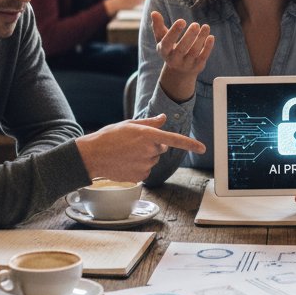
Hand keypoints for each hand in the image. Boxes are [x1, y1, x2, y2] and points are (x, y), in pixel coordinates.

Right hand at [77, 114, 205, 180]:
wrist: (92, 156)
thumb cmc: (109, 137)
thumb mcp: (130, 124)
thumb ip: (150, 122)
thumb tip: (164, 118)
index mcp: (148, 135)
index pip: (174, 140)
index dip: (190, 144)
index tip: (203, 148)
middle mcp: (149, 150)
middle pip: (161, 148)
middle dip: (152, 146)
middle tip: (133, 144)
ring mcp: (145, 165)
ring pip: (153, 160)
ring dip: (145, 156)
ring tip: (126, 153)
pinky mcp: (140, 176)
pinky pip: (146, 171)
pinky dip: (139, 167)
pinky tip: (126, 163)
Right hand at [151, 11, 215, 101]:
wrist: (179, 71)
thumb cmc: (169, 48)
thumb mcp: (162, 38)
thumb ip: (158, 26)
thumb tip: (154, 12)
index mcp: (164, 51)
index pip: (167, 42)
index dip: (174, 32)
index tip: (182, 20)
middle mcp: (174, 60)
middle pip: (181, 49)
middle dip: (189, 36)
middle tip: (195, 24)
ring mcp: (186, 64)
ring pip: (194, 52)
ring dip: (200, 39)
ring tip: (206, 26)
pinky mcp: (197, 66)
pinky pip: (203, 57)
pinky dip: (207, 47)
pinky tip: (211, 37)